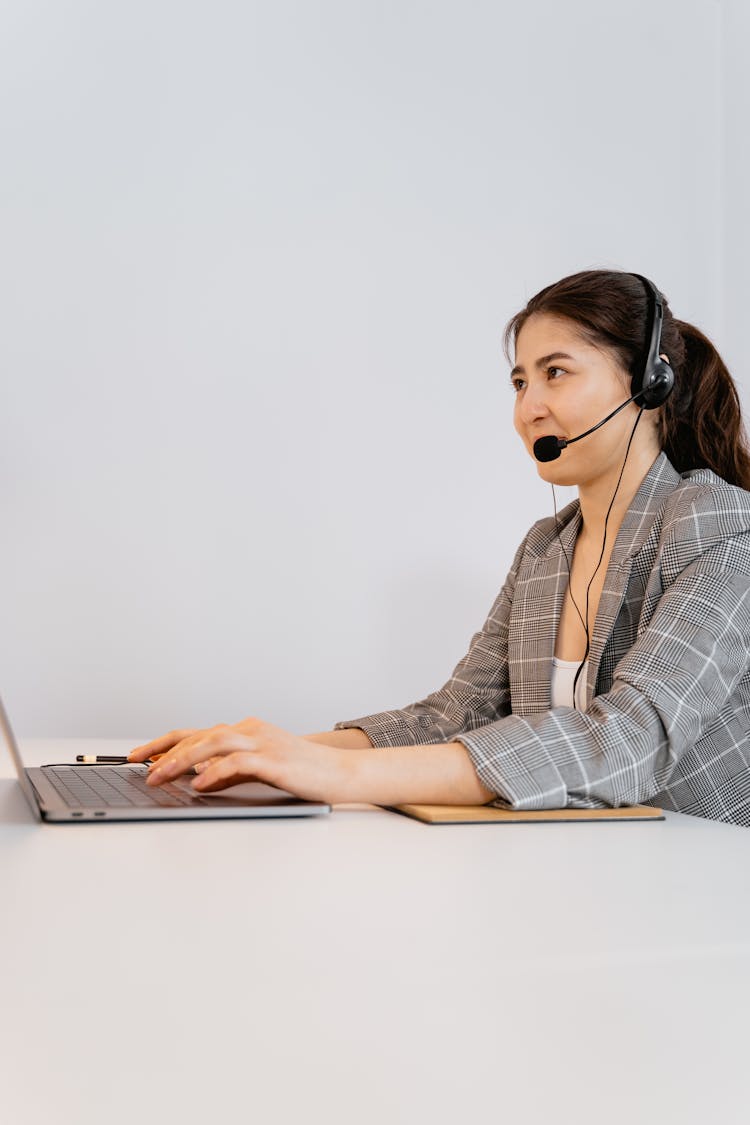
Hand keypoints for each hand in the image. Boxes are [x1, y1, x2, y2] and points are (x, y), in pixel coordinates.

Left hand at [129, 717, 355, 803]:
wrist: (341, 774)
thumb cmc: (301, 773)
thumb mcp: (258, 770)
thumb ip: (229, 772)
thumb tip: (196, 780)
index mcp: (245, 730)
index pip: (196, 732)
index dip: (164, 743)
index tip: (137, 756)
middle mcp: (251, 730)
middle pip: (200, 735)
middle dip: (166, 753)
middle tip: (142, 770)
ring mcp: (264, 742)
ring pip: (215, 743)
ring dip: (183, 760)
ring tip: (160, 776)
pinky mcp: (276, 760)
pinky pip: (239, 762)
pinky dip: (217, 772)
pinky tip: (201, 784)